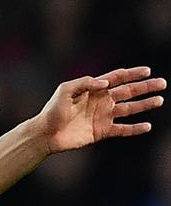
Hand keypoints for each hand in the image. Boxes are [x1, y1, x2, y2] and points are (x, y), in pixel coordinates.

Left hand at [36, 66, 164, 153]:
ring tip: (159, 100)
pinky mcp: (102, 131)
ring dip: (145, 104)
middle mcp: (102, 101)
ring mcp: (103, 116)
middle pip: (128, 92)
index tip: (147, 71)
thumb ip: (85, 82)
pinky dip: (135, 128)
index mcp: (94, 89)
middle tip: (162, 83)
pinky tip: (147, 126)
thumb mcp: (65, 90)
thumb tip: (106, 83)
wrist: (46, 134)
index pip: (117, 78)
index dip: (132, 74)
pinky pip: (123, 129)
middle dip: (145, 87)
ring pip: (129, 109)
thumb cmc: (52, 110)